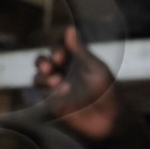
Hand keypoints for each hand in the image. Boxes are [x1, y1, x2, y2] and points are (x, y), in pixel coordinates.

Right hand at [33, 26, 123, 141]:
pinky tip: (62, 95)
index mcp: (73, 61)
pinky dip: (49, 94)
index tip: (61, 55)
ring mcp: (56, 89)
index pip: (56, 49)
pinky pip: (43, 96)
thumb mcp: (95, 68)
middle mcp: (62, 73)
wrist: (111, 119)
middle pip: (42, 62)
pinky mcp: (54, 105)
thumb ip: (80, 51)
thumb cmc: (107, 90)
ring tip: (57, 82)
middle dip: (41, 62)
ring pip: (38, 79)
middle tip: (49, 67)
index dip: (55, 49)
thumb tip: (69, 28)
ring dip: (43, 78)